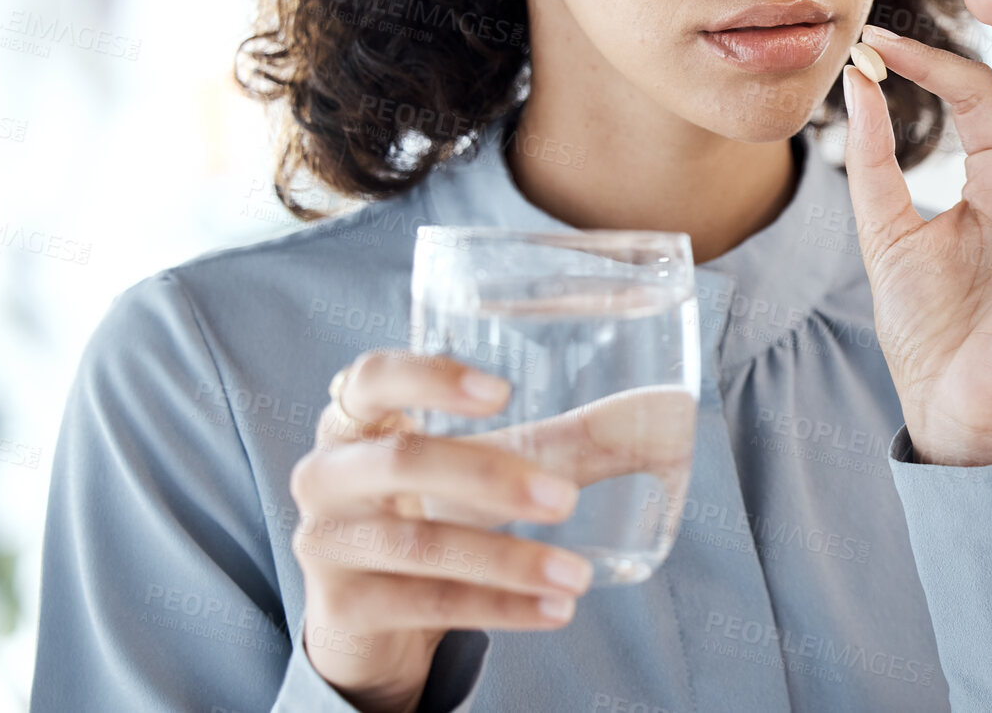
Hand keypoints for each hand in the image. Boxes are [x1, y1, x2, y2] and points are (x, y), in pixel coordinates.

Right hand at [289, 350, 592, 712]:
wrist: (374, 614)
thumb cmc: (434, 509)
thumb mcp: (488, 468)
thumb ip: (560, 442)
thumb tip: (664, 410)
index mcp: (356, 420)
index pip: (371, 377)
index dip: (429, 377)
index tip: (502, 392)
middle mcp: (327, 474)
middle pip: (403, 461)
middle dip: (490, 477)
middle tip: (565, 498)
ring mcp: (327, 543)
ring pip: (421, 544)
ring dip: (508, 560)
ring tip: (577, 574)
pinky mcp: (342, 607)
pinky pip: (427, 603)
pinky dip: (497, 608)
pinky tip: (552, 609)